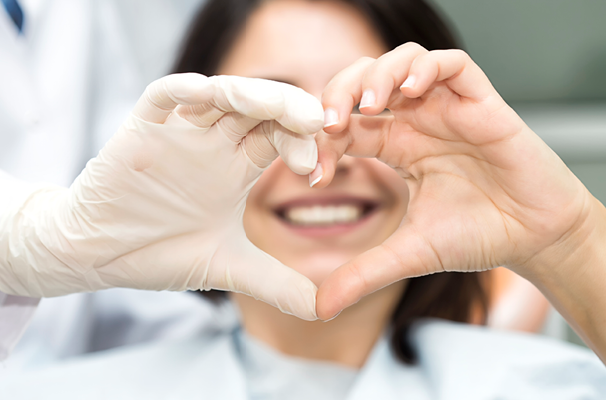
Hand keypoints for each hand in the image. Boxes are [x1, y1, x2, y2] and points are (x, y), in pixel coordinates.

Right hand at [0, 73, 323, 319]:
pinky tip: (206, 93)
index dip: (302, 144)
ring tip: (277, 106)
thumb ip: (276, 284)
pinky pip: (162, 97)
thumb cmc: (157, 252)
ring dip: (249, 94)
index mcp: (236, 167)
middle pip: (259, 108)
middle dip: (288, 109)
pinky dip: (183, 91)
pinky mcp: (140, 129)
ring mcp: (178, 132)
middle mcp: (212, 143)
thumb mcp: (227, 268)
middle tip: (316, 122)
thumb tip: (324, 310)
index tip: (316, 169)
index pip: (279, 138)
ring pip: (219, 95)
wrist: (98, 255)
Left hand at [314, 43, 594, 320]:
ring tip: (368, 105)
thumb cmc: (478, 235)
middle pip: (364, 81)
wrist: (534, 238)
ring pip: (402, 61)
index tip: (315, 173)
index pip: (344, 125)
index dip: (322, 140)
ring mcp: (447, 108)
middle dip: (338, 93)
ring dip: (377, 75)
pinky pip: (451, 63)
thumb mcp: (408, 254)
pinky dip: (425, 67)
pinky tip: (411, 92)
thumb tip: (319, 308)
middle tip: (329, 122)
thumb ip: (363, 274)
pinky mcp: (481, 102)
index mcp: (394, 146)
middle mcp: (416, 121)